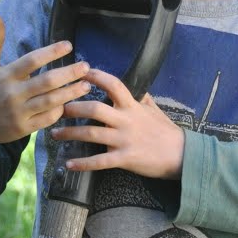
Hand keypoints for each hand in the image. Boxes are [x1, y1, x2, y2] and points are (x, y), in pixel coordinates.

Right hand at [0, 14, 92, 153]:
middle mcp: (13, 94)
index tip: (68, 45)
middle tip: (86, 66)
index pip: (32, 60)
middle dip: (69, 73)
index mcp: (5, 75)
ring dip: (71, 93)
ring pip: (51, 101)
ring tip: (86, 85)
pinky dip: (59, 111)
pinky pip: (47, 119)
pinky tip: (69, 103)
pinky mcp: (23, 129)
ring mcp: (18, 113)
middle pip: (47, 82)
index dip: (52, 52)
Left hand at [54, 67, 185, 179]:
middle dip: (73, 108)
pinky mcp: (125, 159)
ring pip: (91, 134)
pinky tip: (68, 164)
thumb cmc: (167, 132)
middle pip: (94, 109)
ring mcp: (124, 140)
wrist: (182, 156)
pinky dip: (82, 164)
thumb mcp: (155, 110)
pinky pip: (99, 162)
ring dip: (70, 134)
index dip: (96, 76)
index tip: (80, 72)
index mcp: (133, 106)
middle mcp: (126, 120)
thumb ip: (142, 99)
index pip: (113, 84)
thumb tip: (137, 88)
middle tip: (57, 108)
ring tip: (54, 134)